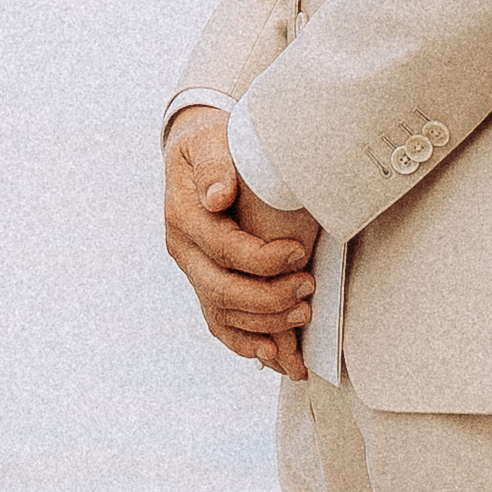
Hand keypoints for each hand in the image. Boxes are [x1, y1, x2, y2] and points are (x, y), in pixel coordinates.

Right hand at [164, 105, 311, 375]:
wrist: (201, 154)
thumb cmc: (215, 143)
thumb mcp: (210, 139)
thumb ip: (215, 164)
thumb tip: (218, 196)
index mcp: (183, 215)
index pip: (223, 248)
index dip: (262, 258)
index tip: (299, 252)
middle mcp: (183, 250)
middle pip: (221, 289)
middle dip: (268, 296)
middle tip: (307, 287)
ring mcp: (193, 272)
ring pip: (223, 314)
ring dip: (266, 322)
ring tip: (304, 312)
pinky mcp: (206, 285)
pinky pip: (221, 325)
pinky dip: (246, 342)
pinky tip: (274, 352)